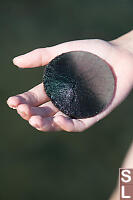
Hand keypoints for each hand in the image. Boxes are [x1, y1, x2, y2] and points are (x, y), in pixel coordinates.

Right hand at [7, 35, 132, 131]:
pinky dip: (68, 125)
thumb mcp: (63, 51)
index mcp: (55, 88)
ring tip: (34, 120)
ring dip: (45, 124)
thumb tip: (15, 62)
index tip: (12, 101)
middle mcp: (64, 100)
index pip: (35, 98)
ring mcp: (78, 109)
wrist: (119, 55)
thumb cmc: (92, 52)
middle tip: (23, 110)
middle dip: (31, 113)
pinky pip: (79, 124)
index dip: (23, 101)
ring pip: (58, 122)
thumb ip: (41, 56)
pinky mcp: (93, 114)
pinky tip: (59, 120)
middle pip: (44, 112)